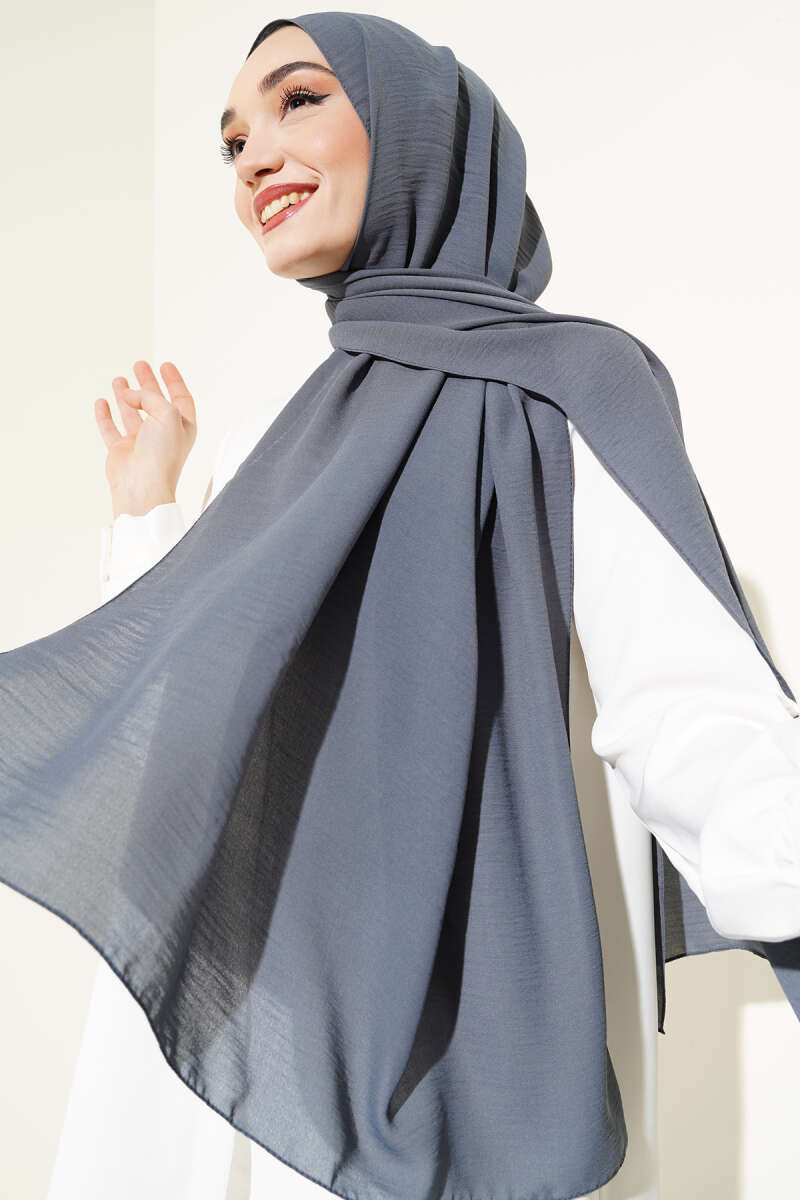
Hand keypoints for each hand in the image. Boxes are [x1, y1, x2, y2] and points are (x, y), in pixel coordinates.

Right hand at [95, 360, 197, 518]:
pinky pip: (111, 429)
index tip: (165, 364)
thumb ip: (150, 397)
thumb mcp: (167, 414)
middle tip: (139, 365)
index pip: (181, 399)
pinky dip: (105, 415)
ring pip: (132, 413)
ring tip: (119, 380)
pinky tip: (102, 402)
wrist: (142, 486)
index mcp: (182, 427)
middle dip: (147, 383)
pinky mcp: (121, 450)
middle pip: (155, 402)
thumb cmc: (162, 455)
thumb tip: (129, 393)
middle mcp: (162, 434)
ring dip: (126, 396)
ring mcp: (141, 442)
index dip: (174, 381)